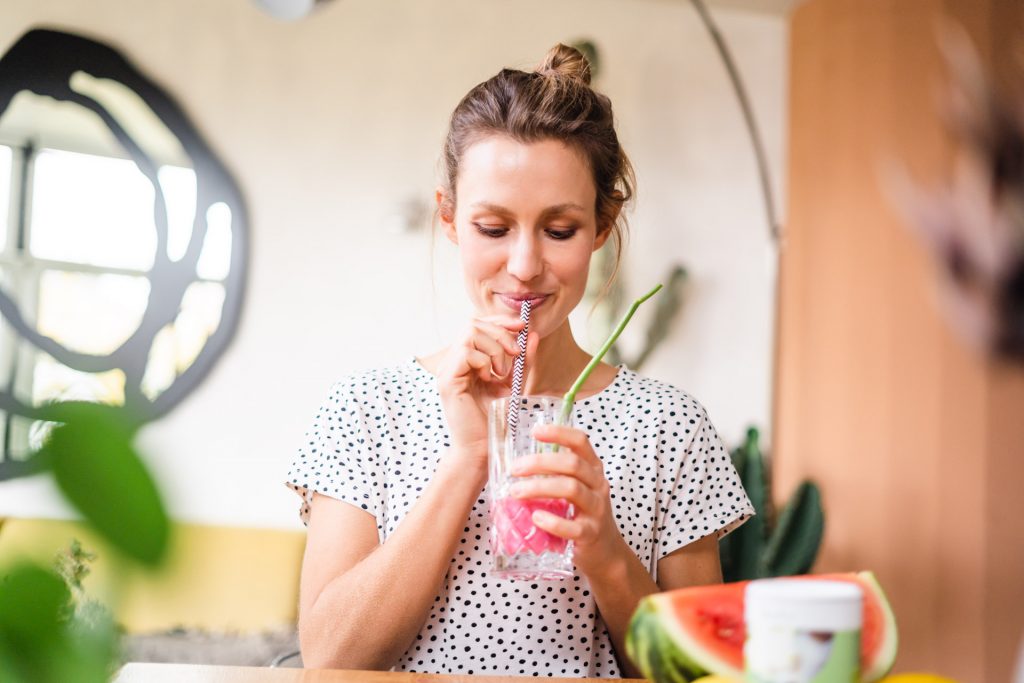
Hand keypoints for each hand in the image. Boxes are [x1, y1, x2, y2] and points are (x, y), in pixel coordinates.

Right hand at [435, 315, 538, 465]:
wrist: (484, 446)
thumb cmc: (496, 418)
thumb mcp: (514, 383)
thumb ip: (522, 360)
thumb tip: (531, 334)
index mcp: (466, 360)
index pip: (477, 325)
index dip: (499, 320)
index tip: (522, 325)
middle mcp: (453, 362)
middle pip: (473, 324)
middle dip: (500, 333)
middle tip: (515, 354)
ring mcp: (447, 370)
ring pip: (470, 334)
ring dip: (494, 349)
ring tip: (501, 372)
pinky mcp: (447, 380)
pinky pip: (466, 353)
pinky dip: (484, 362)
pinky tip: (489, 379)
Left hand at [507, 424, 625, 577]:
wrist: (604, 551)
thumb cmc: (582, 514)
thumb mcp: (574, 488)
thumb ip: (554, 473)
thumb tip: (518, 462)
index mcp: (592, 469)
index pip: (580, 442)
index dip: (559, 433)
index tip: (535, 431)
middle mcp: (598, 485)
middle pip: (572, 464)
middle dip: (540, 463)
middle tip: (514, 469)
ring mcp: (597, 509)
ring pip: (571, 489)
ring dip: (539, 488)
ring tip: (515, 492)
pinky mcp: (590, 534)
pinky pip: (572, 527)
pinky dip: (552, 521)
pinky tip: (536, 518)